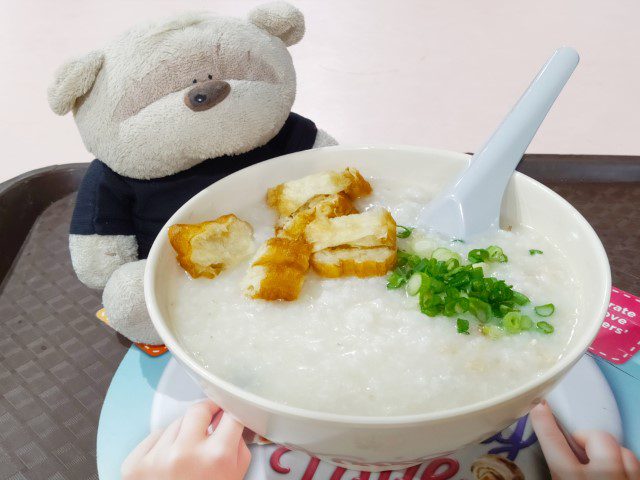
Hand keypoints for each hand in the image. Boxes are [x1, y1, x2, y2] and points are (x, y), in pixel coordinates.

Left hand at [122, 400, 250, 479]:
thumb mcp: (234, 477)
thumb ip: (237, 447)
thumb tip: (234, 424)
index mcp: (216, 456)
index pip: (230, 414)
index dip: (231, 413)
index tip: (230, 413)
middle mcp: (185, 452)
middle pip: (199, 410)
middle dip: (207, 414)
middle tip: (210, 422)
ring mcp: (157, 457)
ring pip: (176, 423)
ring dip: (184, 434)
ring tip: (187, 457)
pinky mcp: (135, 464)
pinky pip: (155, 437)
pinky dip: (163, 445)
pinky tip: (169, 464)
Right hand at [530, 401, 639, 479]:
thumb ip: (553, 474)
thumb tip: (540, 462)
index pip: (553, 441)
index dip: (544, 421)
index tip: (539, 407)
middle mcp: (601, 478)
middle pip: (597, 437)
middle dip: (589, 438)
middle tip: (580, 448)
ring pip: (624, 451)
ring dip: (612, 453)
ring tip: (601, 462)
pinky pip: (637, 467)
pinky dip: (626, 466)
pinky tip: (617, 474)